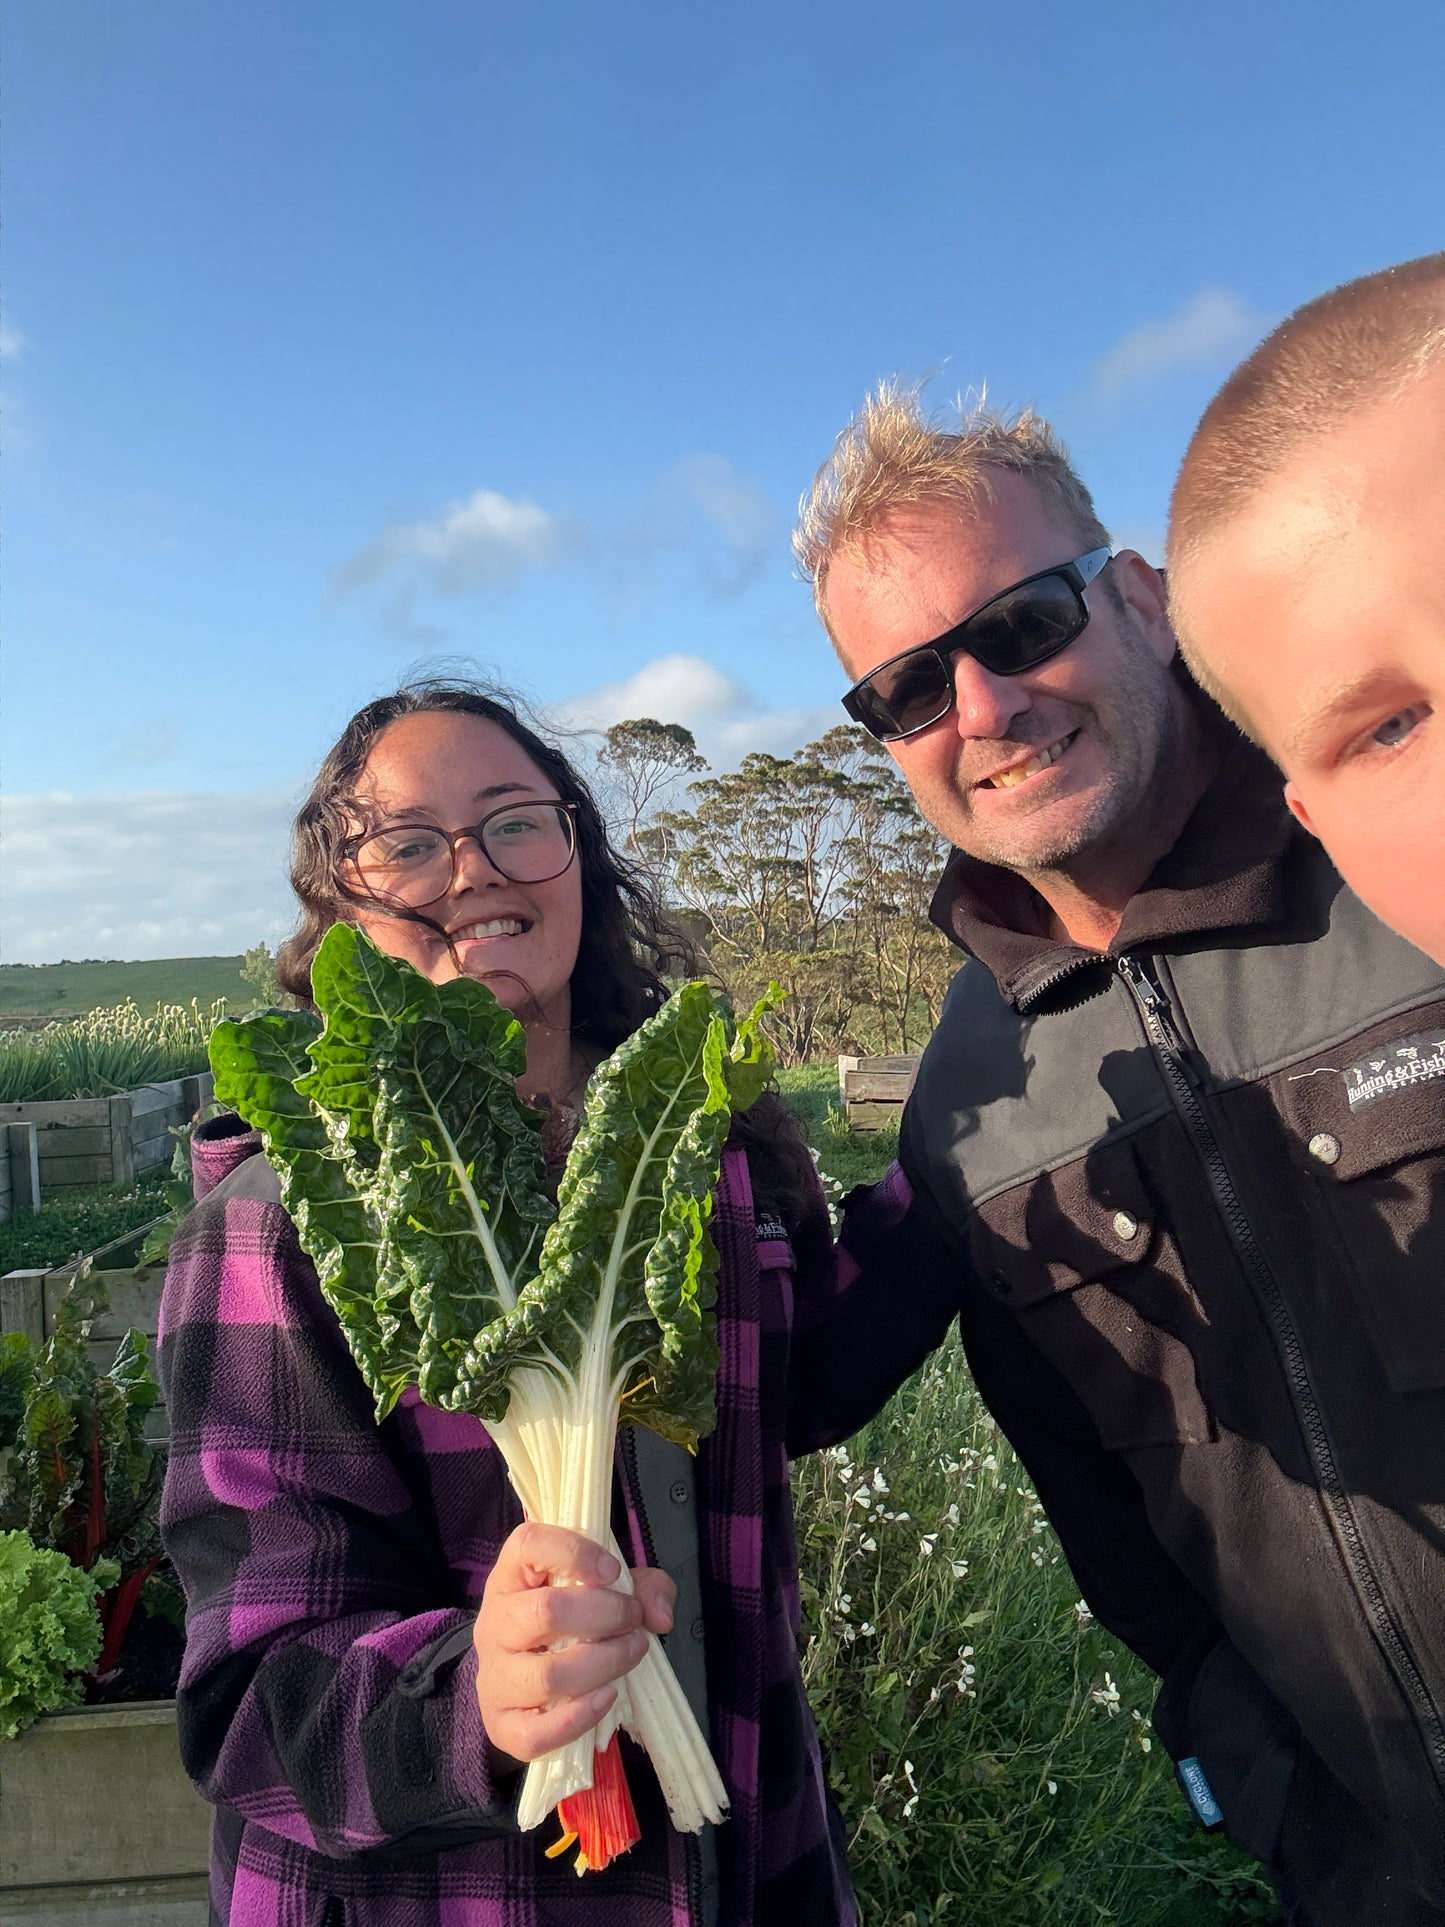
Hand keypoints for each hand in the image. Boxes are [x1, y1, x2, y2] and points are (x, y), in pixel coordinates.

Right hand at [472, 1521, 675, 1764]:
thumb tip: (660, 1616)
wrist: (524, 1680)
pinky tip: (607, 1697)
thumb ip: (643, 1587)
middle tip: (633, 1618)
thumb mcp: (606, 1589)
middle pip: (545, 1611)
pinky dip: (580, 1717)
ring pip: (547, 1675)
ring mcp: (493, 1677)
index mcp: (511, 1576)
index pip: (527, 1545)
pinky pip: (534, 1732)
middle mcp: (493, 1623)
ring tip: (631, 1652)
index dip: (574, 1552)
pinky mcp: (500, 1724)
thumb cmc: (569, 1622)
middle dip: (605, 1614)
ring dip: (604, 1664)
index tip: (613, 1571)